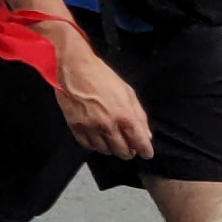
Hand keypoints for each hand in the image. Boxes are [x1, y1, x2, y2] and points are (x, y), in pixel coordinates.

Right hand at [56, 42, 153, 160]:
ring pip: (105, 150)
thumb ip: (139, 115)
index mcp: (125, 115)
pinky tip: (98, 139)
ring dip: (111, 149)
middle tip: (129, 148)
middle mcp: (108, 124)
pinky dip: (94, 145)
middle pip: (122, 151)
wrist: (76, 69)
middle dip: (129, 152)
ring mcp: (91, 127)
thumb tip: (145, 134)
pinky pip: (88, 145)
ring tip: (112, 141)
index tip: (146, 153)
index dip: (145, 151)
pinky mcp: (76, 126)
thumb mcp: (128, 93)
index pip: (140, 143)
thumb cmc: (102, 77)